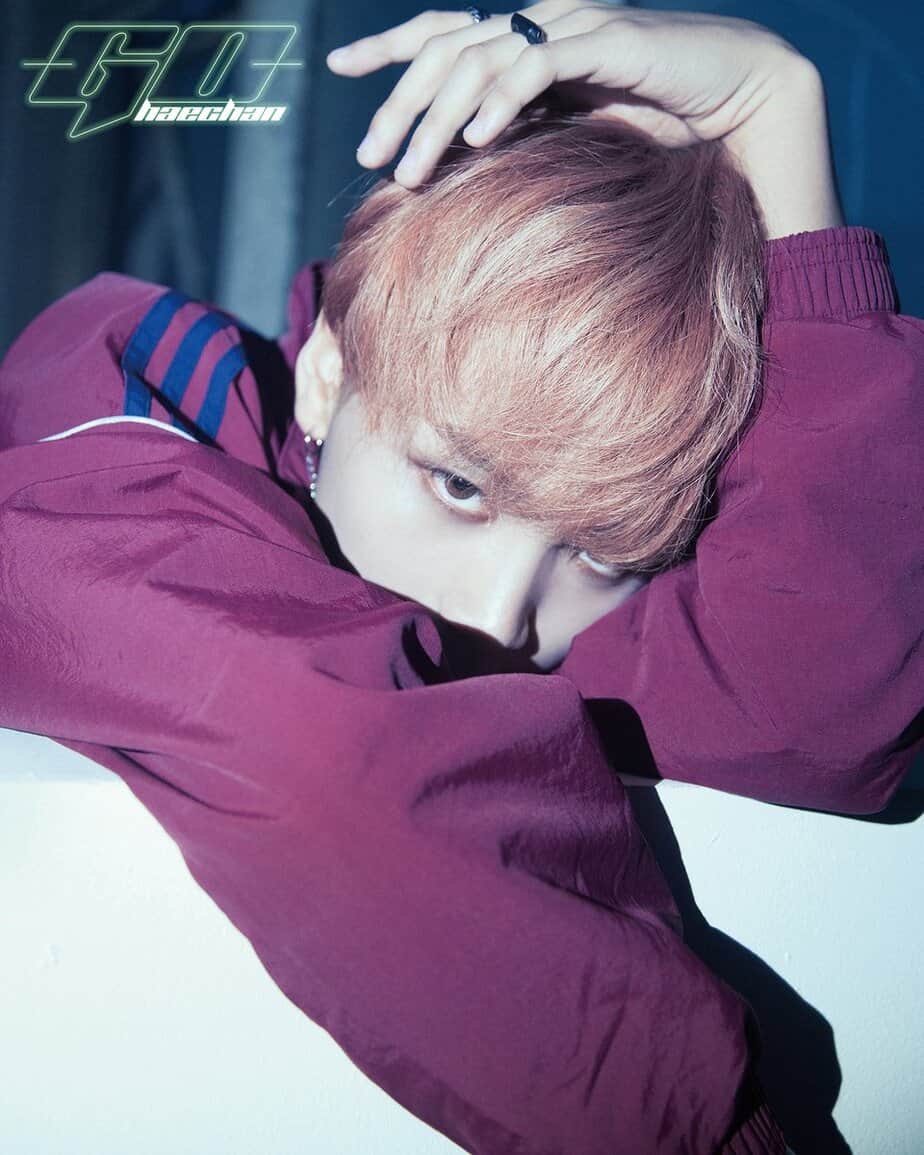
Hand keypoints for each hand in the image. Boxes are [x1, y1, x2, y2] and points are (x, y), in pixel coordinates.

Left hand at [326, 3, 809, 186]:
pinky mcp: (607, 41)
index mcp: (528, 38)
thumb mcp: (573, 132)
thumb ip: (525, 135)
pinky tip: (477, 140)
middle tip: (372, 157)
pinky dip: (503, 101)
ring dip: (439, 120)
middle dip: (400, 105)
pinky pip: (539, 66)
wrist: (735, 95)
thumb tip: (469, 165)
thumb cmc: (656, 120)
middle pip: (448, 50)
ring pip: (482, 61)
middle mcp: (541, 22)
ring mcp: (572, 26)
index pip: (444, 32)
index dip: (389, 46)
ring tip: (410, 172)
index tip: (341, 66)